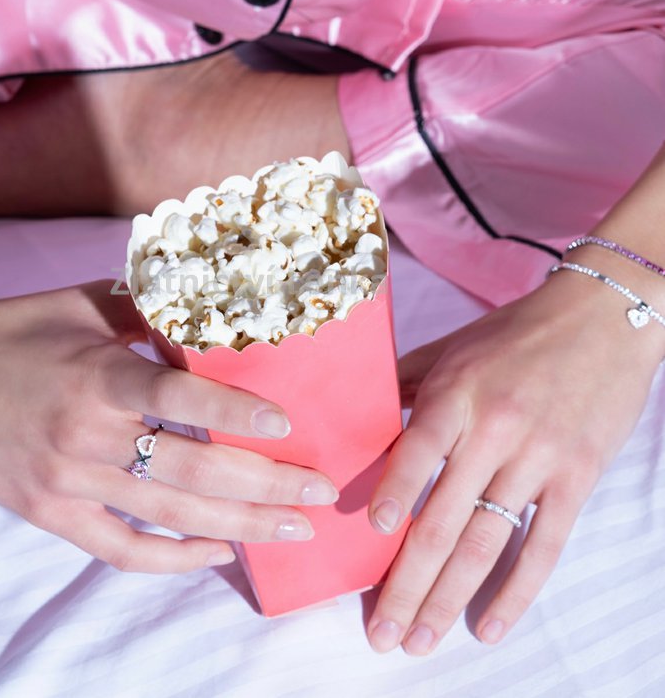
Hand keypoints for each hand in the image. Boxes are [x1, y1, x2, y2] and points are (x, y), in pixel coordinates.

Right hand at [0, 281, 337, 572]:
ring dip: (239, 526)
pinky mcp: (51, 514)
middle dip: (265, 485)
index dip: (234, 414)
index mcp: (95, 377)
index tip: (288, 425)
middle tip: (320, 489)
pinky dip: (172, 558)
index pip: (176, 400)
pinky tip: (217, 552)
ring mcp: (67, 483)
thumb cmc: (13, 329)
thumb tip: (210, 309)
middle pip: (190, 471)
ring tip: (293, 529)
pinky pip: (120, 549)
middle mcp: (85, 436)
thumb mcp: (81, 303)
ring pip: (168, 515)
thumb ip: (148, 309)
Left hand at [366, 267, 662, 653]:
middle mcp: (493, 431)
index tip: (367, 536)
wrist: (600, 318)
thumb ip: (403, 383)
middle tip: (381, 633)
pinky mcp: (576, 478)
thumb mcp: (450, 348)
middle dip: (407, 583)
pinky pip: (544, 545)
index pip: (414, 453)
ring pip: (485, 543)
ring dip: (449, 598)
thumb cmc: (514, 333)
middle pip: (442, 520)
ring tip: (420, 640)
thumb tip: (358, 419)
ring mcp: (538, 459)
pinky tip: (489, 627)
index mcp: (454, 395)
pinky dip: (516, 591)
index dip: (393, 495)